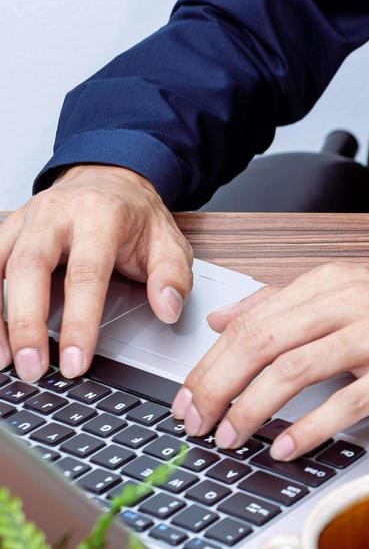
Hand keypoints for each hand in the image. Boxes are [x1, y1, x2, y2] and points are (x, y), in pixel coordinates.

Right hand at [0, 165, 192, 381]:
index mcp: (99, 215)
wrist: (109, 180)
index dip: (78, 322)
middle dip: (26, 323)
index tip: (75, 361)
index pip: (85, 274)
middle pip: (28, 268)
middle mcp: (53, 213)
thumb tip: (168, 310)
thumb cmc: (137, 217)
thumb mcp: (170, 241)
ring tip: (3, 361)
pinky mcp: (4, 230)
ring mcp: (23, 219)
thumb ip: (172, 276)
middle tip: (31, 368)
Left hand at [173, 263, 368, 460]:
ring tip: (231, 438)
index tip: (186, 397)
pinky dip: (311, 426)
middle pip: (262, 343)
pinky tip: (288, 446)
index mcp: (331, 282)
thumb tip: (225, 318)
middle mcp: (350, 303)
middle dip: (217, 387)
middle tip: (194, 423)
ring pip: (295, 370)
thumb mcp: (352, 289)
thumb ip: (287, 301)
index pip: (251, 321)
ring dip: (253, 409)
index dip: (209, 363)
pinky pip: (348, 401)